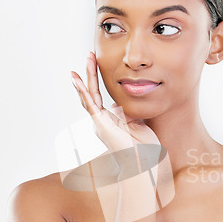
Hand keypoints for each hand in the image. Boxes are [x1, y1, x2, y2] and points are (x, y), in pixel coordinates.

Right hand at [71, 52, 160, 168]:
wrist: (144, 165)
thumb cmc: (143, 149)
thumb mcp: (136, 124)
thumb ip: (127, 113)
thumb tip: (120, 103)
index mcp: (108, 121)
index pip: (99, 97)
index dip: (96, 81)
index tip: (96, 65)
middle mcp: (101, 121)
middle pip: (91, 93)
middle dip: (90, 74)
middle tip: (89, 56)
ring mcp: (99, 123)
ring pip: (88, 96)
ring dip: (86, 78)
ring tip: (85, 60)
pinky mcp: (101, 125)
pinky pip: (90, 106)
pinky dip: (83, 92)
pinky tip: (78, 81)